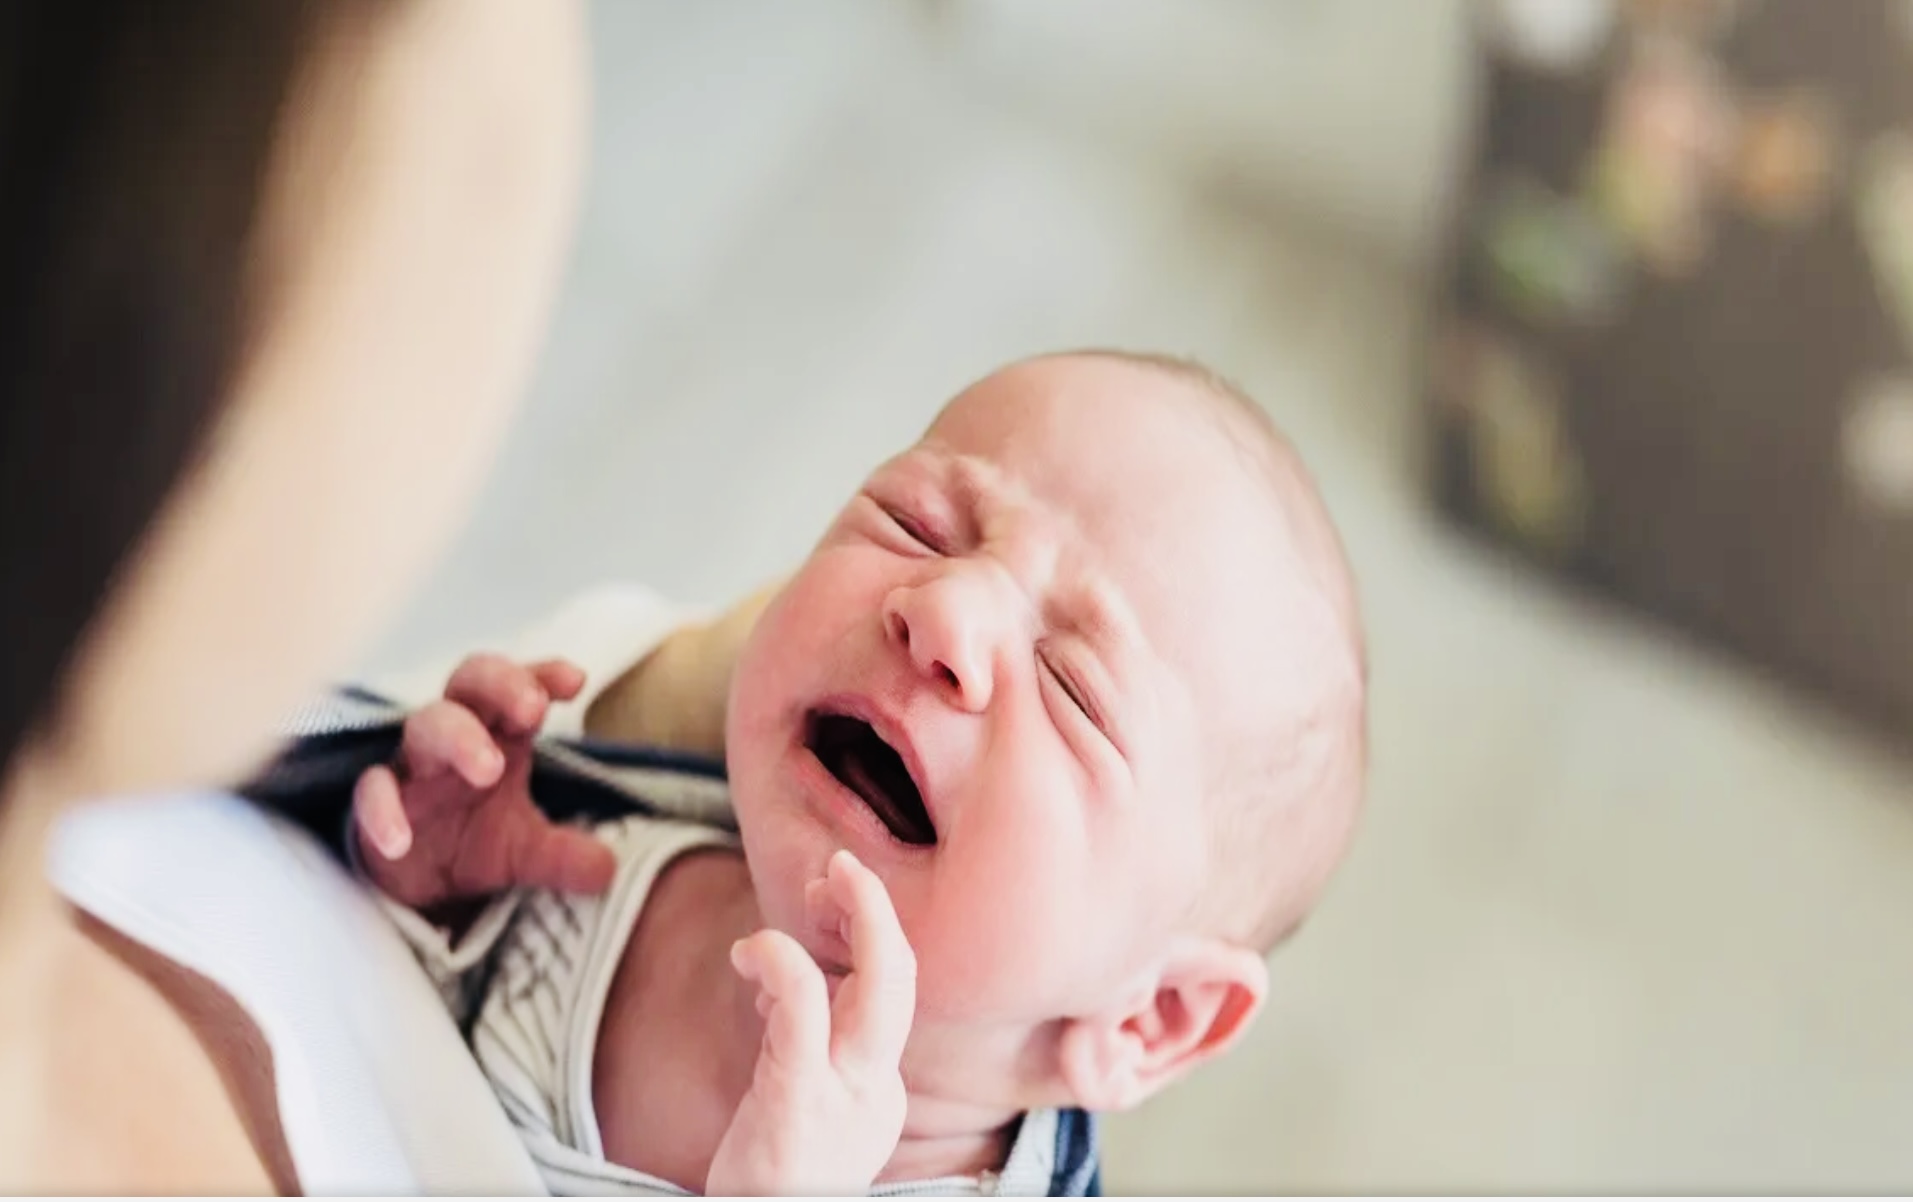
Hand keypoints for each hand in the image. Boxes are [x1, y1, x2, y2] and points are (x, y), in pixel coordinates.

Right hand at [352, 653, 616, 909]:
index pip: (521, 688)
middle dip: (502, 685)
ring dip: (458, 737)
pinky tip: (400, 840)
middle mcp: (456, 737)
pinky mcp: (373, 800)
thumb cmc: (471, 840)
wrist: (410, 883)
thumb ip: (566, 856)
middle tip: (533, 710)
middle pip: (471, 683)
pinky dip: (382, 810)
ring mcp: (412, 765)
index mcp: (499, 734)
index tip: (575, 680)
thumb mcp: (526, 851)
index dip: (543, 676)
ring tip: (490, 769)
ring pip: (425, 725)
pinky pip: (372, 790)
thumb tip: (609, 873)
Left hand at [706, 851, 916, 1195]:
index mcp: (878, 1088)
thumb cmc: (765, 1173)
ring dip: (848, 920)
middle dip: (878, 909)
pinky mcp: (797, 1109)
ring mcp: (844, 1102)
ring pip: (876, 988)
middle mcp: (875, 1093)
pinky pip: (803, 1014)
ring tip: (796, 903)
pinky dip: (783, 962)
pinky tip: (751, 952)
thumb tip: (779, 961)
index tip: (831, 897)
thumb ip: (799, 1033)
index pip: (894, 992)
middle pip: (904, 981)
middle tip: (843, 863)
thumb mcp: (796, 1098)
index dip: (869, 930)